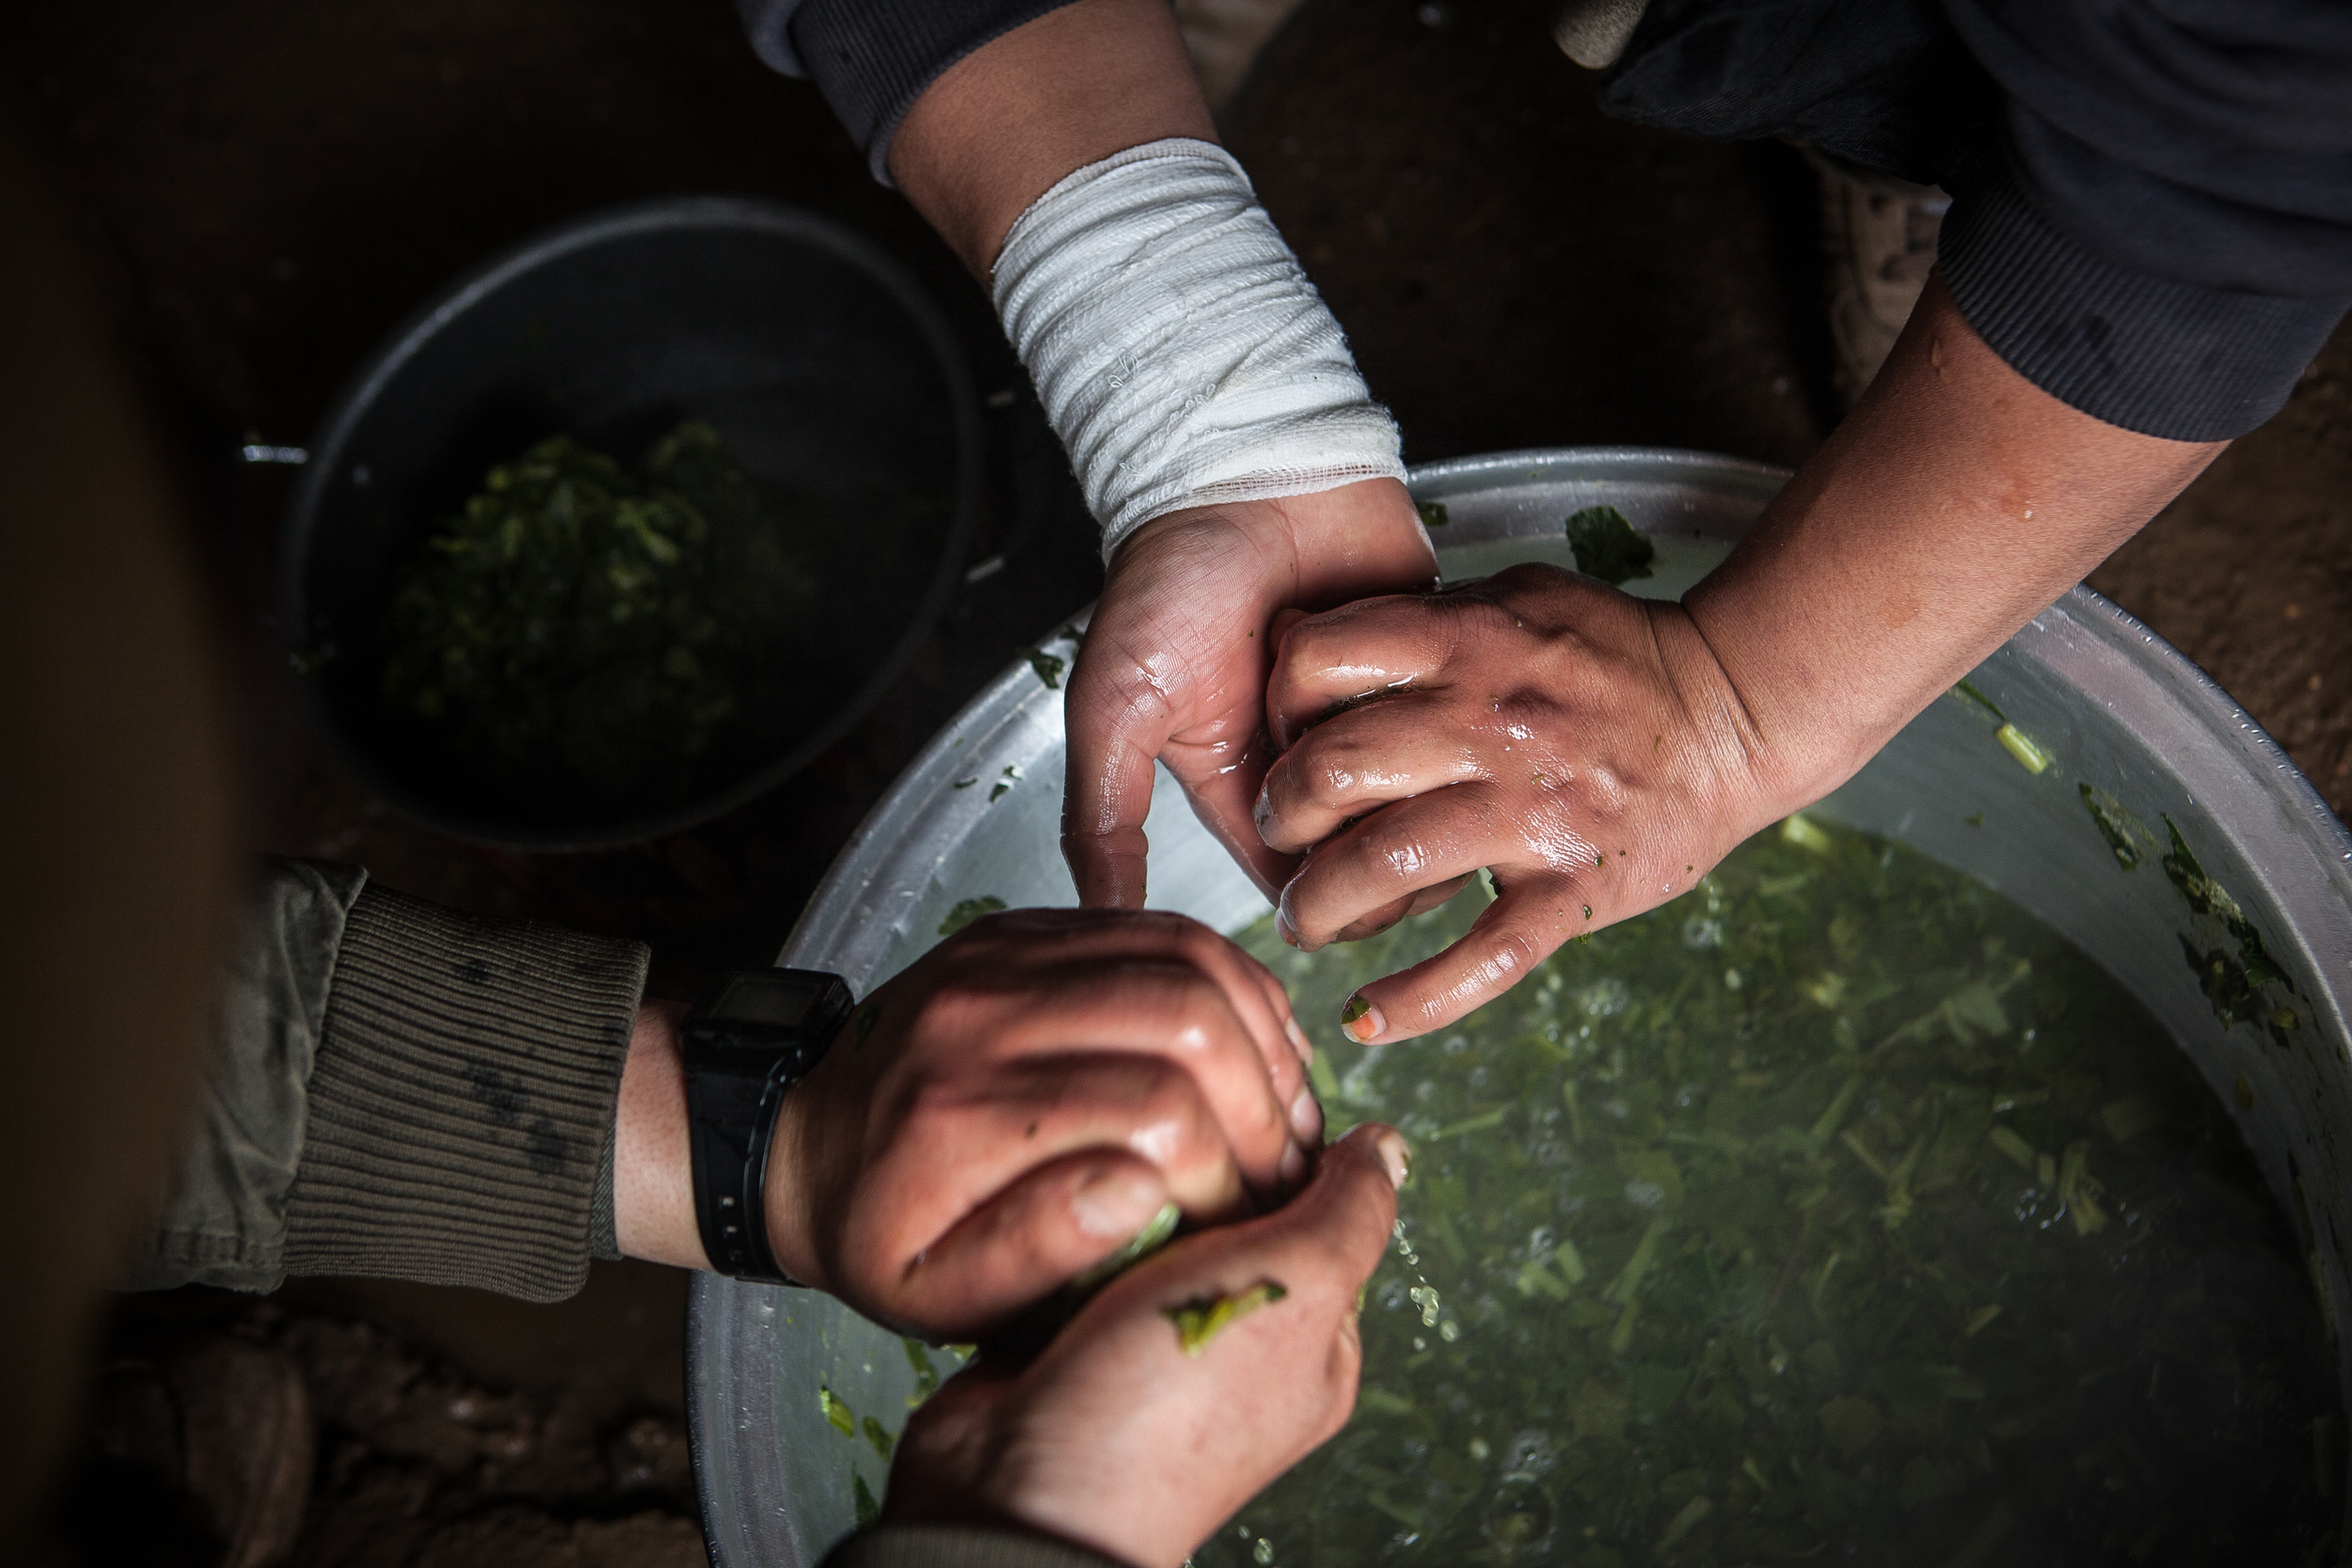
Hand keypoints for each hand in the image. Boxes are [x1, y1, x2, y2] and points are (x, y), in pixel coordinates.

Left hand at [761, 908, 1333, 1340]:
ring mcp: (1005, 953)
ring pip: (1189, 956)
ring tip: (1283, 1115)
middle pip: (1186, 1015)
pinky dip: (1231, 987)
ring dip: (1263, 1035)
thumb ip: (1035, 1256)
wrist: (799, 1142)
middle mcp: (983, 1012)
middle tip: (1282, 1170)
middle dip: (1264, 1099)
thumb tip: (1144, 1194)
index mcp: (960, 1112)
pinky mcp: (1026, 928)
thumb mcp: (934, 1296)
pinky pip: (1162, 929)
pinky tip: (1253, 1053)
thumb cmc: (876, 1234)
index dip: (1227, 1169)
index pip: (1155, 1108)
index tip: (1240, 1223)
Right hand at [880, 1123, 1409, 1567]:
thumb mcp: (1294, 1289)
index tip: (1248, 1125)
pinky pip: (1077, 1247)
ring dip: (1123, 1199)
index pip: (1321, 1213)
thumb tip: (1390, 1147)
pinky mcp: (1070, 1329)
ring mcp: (1147, 1340)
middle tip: (1167, 1164)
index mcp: (1310, 1347)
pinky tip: (1058, 1216)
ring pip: (1147, 1223)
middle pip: (1230, 1211)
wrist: (1021, 1492)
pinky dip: (1066, 1228)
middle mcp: (1236, 1348)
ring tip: (1104, 1192)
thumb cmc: (1170, 1411)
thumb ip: (1351, 1214)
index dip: (1287, 1159)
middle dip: (1197, 1175)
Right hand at [1062, 480, 1435, 907]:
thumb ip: (1105, 818)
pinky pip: (1452, 717)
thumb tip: (1105, 923)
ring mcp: (1372, 709)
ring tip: (1406, 756)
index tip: (1333, 903)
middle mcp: (1309, 754)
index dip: (1312, 897)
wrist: (1246, 462)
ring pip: (1417, 792)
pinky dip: (1446, 717)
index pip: (1285, 872)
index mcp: (1237, 776)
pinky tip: (1442, 710)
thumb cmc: (1170, 577)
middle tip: (1382, 820)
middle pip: (1361, 845)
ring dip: (1410, 782)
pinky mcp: (1425, 660)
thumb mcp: (1114, 708)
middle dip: (1371, 842)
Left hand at [1257, 565, 1785, 1044]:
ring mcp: (1532, 811)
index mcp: (1466, 643)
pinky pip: (1485, 956)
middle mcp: (1488, 723)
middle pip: (1330, 772)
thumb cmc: (1616, 653)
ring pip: (1385, 866)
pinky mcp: (1574, 886)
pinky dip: (1418, 999)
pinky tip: (1368, 1017)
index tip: (1277, 740)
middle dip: (1280, 819)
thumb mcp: (1515, 597)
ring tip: (1308, 920)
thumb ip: (1422, 621)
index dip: (1273, 708)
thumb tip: (1311, 649)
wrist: (1738, 708)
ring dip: (1321, 906)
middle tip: (1280, 841)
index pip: (1315, 664)